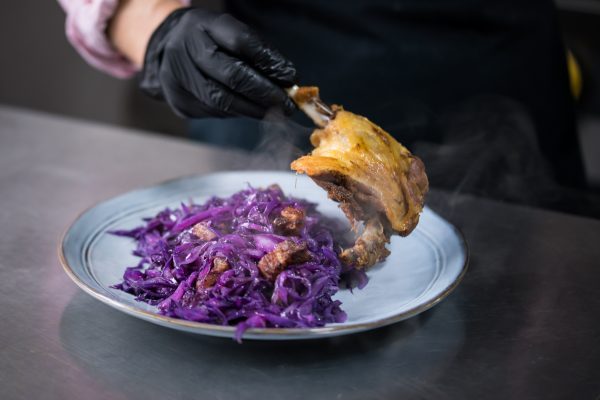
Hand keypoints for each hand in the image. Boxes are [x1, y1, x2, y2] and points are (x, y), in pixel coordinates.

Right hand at [139, 8, 296, 118]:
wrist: (167, 49)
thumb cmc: (208, 39)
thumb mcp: (229, 32)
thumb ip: (256, 50)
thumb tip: (285, 78)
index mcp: (201, 26)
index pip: (240, 42)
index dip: (268, 61)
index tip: (290, 77)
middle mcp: (184, 51)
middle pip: (232, 77)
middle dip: (265, 93)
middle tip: (288, 104)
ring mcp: (178, 80)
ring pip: (224, 102)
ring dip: (255, 109)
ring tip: (275, 111)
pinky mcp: (180, 103)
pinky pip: (215, 113)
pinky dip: (237, 112)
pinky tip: (248, 109)